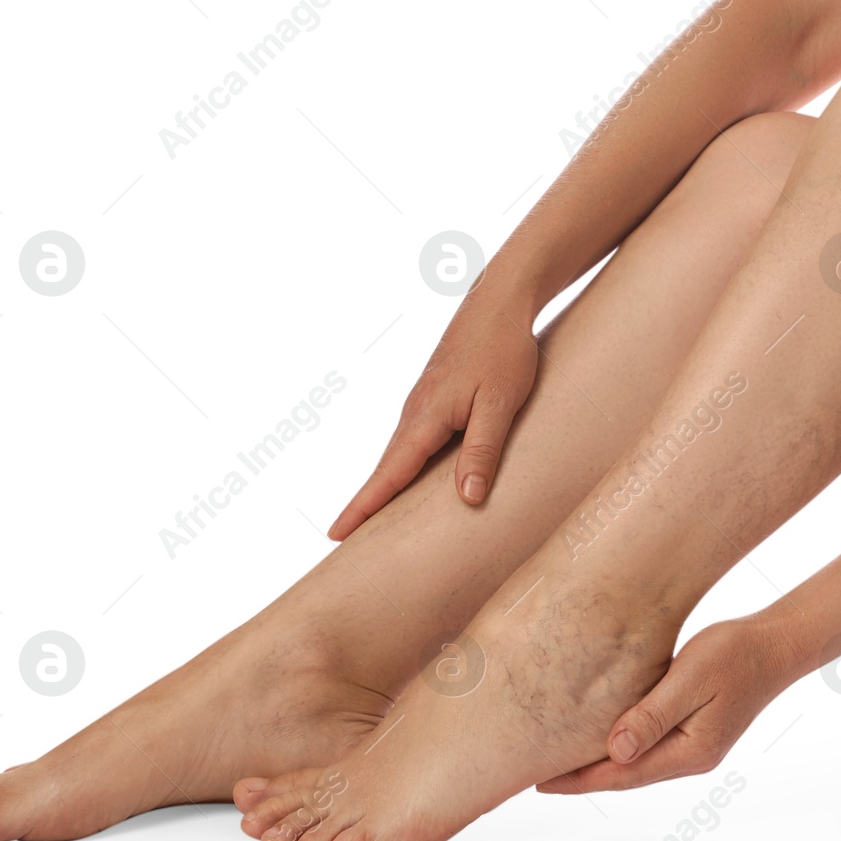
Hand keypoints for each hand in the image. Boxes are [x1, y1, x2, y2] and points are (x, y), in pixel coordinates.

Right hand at [329, 297, 538, 539]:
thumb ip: (483, 451)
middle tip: (343, 539)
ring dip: (382, 486)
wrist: (500, 301)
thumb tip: (467, 499)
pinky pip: (412, 441)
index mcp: (426, 418)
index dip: (363, 507)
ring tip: (369, 519)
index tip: (336, 534)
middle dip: (364, 504)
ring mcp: (422, 404)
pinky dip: (401, 466)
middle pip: (385, 468)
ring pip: (398, 454)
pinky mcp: (434, 397)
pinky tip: (406, 477)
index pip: (389, 474)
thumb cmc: (504, 351)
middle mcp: (415, 413)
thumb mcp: (500, 405)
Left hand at [536, 616, 797, 793]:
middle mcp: (692, 757)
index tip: (541, 782)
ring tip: (560, 763)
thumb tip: (616, 751)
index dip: (580, 780)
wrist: (775, 646)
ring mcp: (695, 747)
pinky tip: (601, 740)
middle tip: (536, 777)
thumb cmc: (734, 655)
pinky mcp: (695, 731)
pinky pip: (649, 747)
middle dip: (582, 778)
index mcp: (690, 751)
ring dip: (600, 765)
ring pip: (636, 764)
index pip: (623, 774)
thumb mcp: (690, 680)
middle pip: (626, 776)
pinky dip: (620, 748)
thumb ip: (653, 716)